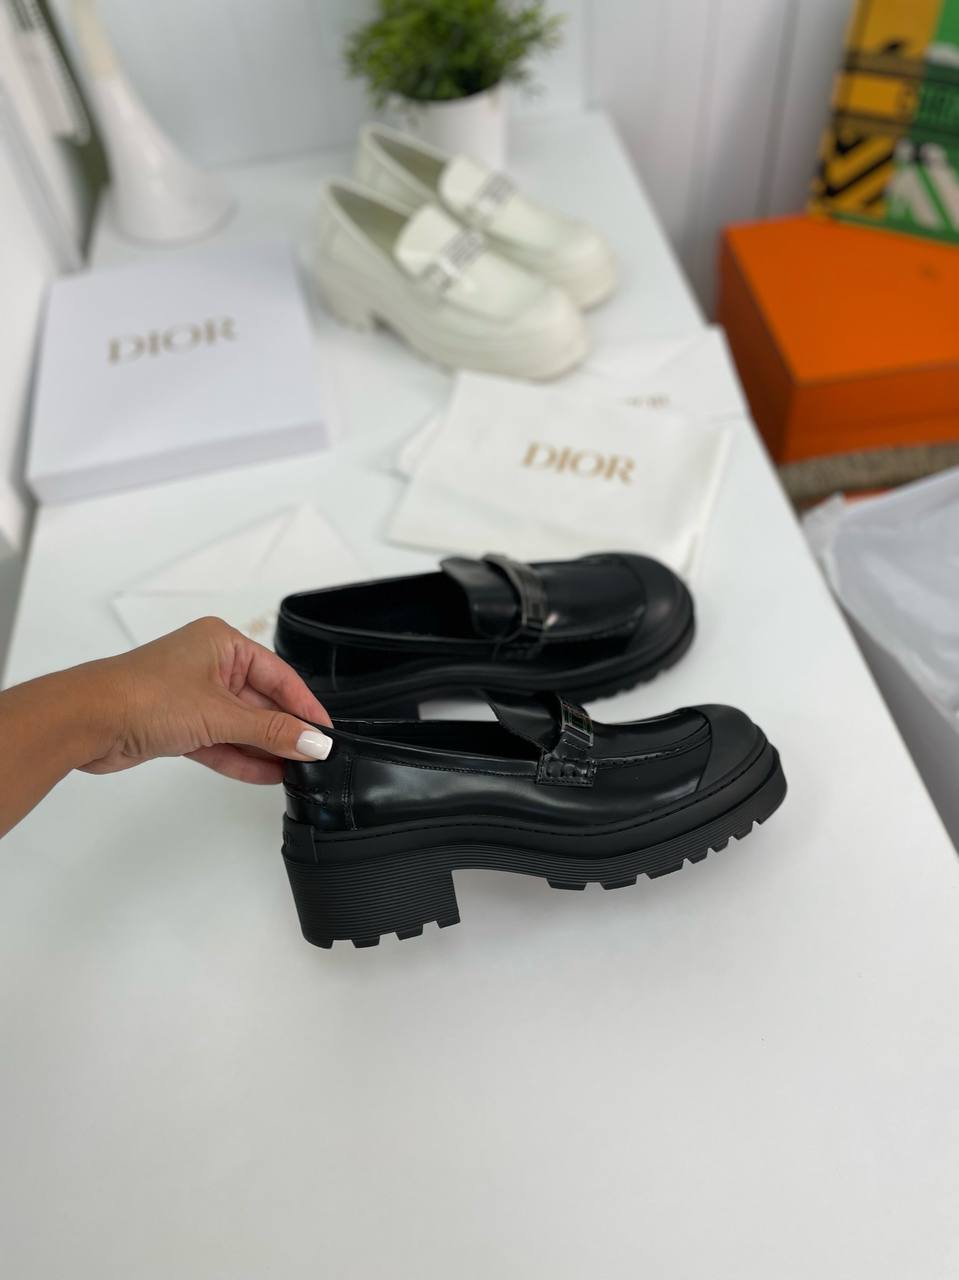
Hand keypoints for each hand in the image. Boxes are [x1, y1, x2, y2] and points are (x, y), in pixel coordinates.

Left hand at [79, 617, 332, 784]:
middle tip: (314, 757)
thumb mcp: (221, 714)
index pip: (279, 675)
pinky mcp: (178, 725)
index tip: (326, 732)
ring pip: (241, 725)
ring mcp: (192, 696)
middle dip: (284, 731)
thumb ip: (271, 731)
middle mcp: (209, 665)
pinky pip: (220, 741)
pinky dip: (240, 757)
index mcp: (222, 643)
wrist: (87, 720)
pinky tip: (267, 774)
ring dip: (265, 748)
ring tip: (297, 772)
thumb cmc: (144, 695)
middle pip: (261, 701)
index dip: (304, 706)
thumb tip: (313, 742)